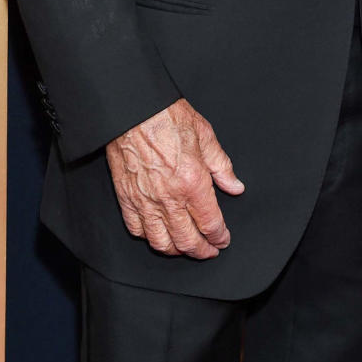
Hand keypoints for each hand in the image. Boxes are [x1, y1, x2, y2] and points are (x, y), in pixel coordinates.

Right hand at [105, 98, 244, 258]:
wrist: (134, 110)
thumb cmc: (168, 117)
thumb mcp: (205, 135)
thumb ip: (222, 165)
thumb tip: (235, 186)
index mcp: (192, 181)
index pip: (210, 224)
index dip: (220, 237)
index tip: (223, 240)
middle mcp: (169, 197)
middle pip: (187, 241)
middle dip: (202, 251)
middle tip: (210, 251)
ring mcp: (145, 201)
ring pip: (161, 243)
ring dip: (176, 250)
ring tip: (186, 247)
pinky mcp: (126, 198)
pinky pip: (137, 230)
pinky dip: (149, 238)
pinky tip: (159, 234)